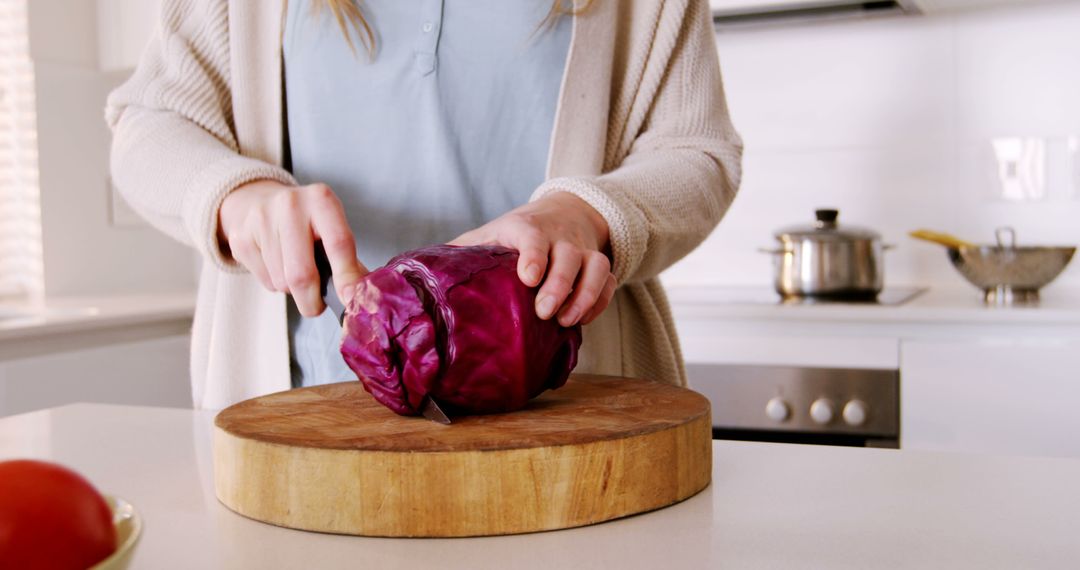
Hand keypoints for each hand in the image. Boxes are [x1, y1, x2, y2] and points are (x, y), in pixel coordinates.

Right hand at [218, 180, 366, 315]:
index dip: (346, 277)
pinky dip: (275, 283)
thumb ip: (347, 259)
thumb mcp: (331, 227)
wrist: (258, 200)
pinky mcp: (241, 239)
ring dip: (292, 290)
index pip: (338, 244)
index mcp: (321, 199)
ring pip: (282, 282)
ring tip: (295, 269)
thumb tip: (360, 294)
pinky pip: (265, 281)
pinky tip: (276, 263)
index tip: (352, 300)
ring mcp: (261, 220)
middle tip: (317, 305)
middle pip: (302, 274)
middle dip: (312, 300)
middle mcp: (290, 205)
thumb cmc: (305, 222)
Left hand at [450, 193, 614, 326]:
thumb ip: (463, 252)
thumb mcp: (490, 234)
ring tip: (566, 322)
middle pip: (569, 255)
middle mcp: (560, 236)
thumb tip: (421, 275)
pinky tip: (582, 321)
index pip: (533, 236)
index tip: (528, 278)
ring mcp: (583, 250)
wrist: (564, 211)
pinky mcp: (600, 265)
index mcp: (527, 228)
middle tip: (546, 312)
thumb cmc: (517, 232)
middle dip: (560, 285)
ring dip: (586, 295)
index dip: (534, 256)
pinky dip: (601, 302)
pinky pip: (609, 281)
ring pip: (597, 267)